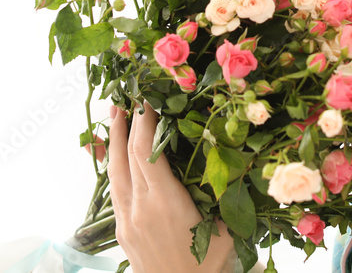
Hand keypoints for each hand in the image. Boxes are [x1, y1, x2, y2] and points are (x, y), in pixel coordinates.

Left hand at [107, 103, 237, 272]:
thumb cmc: (208, 266)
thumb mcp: (226, 228)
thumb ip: (227, 193)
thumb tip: (239, 158)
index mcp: (166, 203)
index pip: (147, 152)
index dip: (145, 122)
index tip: (149, 100)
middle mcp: (140, 208)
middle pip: (126, 155)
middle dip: (126, 123)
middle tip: (127, 96)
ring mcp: (126, 219)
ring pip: (114, 171)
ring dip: (113, 140)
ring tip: (112, 113)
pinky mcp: (121, 229)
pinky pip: (113, 189)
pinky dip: (113, 164)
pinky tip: (114, 152)